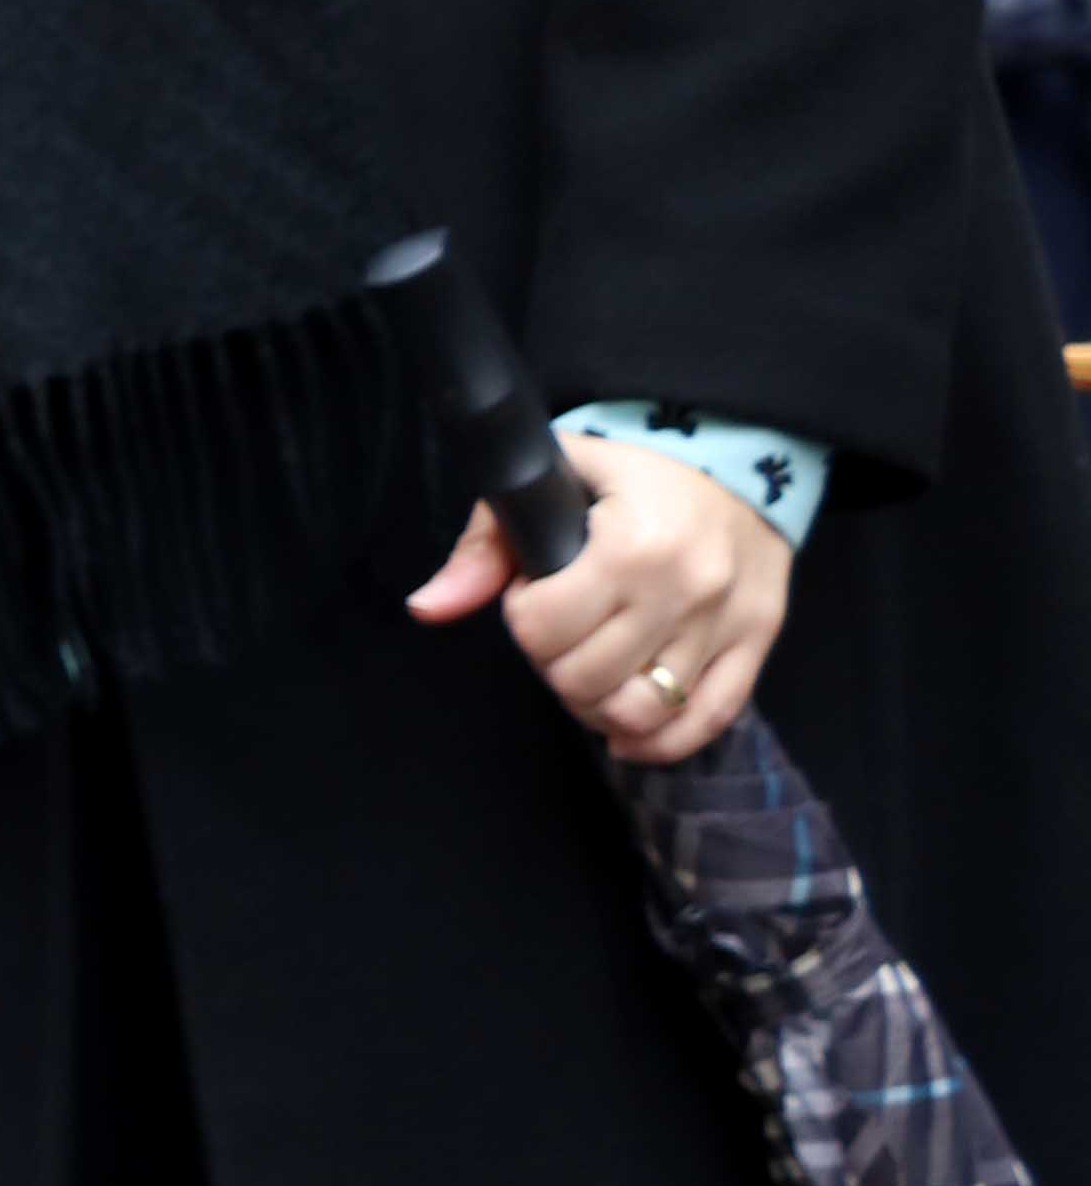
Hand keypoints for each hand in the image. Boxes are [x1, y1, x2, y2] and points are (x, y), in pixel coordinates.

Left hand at [402, 433, 790, 764]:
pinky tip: (627, 730)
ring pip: (640, 712)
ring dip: (599, 702)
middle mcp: (686, 589)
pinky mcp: (760, 637)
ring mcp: (727, 619)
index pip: (543, 629)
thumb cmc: (632, 467)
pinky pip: (709, 718)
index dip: (525, 616)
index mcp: (633, 546)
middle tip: (565, 628)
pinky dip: (660, 739)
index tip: (538, 589)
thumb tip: (426, 609)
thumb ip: (485, 547)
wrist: (739, 446)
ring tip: (595, 664)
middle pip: (585, 680)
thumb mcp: (553, 478)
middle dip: (555, 662)